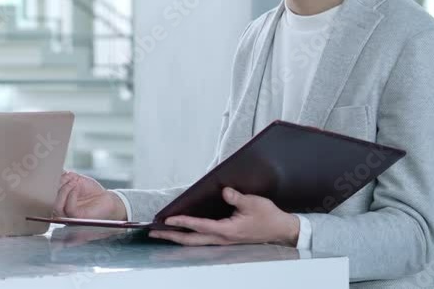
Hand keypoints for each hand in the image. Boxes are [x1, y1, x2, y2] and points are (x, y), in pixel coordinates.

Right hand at [53, 171, 127, 220]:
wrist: (106, 198)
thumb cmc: (91, 190)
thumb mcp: (76, 179)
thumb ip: (64, 177)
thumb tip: (56, 173)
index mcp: (58, 200)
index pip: (45, 196)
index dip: (48, 184)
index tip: (54, 174)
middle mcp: (60, 210)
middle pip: (48, 201)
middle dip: (56, 186)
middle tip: (66, 177)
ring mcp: (68, 216)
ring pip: (57, 206)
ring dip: (64, 190)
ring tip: (73, 181)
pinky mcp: (77, 218)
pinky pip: (69, 209)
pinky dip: (71, 195)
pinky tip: (76, 187)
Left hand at [148, 187, 298, 246]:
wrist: (281, 230)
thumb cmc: (267, 216)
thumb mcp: (253, 203)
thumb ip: (237, 197)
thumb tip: (224, 191)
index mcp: (227, 230)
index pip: (199, 226)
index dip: (182, 222)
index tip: (167, 219)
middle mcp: (222, 238)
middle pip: (190, 240)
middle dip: (171, 236)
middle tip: (153, 232)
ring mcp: (222, 241)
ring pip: (194, 242)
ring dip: (177, 238)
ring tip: (160, 233)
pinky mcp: (224, 239)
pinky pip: (201, 240)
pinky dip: (188, 237)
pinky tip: (180, 232)